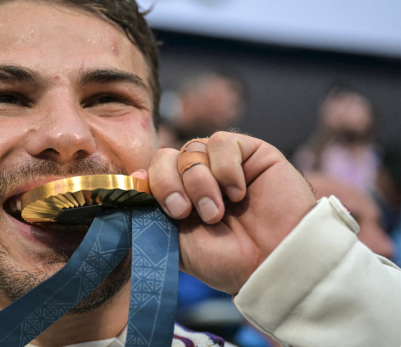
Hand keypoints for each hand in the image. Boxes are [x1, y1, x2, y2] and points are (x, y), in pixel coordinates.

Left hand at [134, 131, 315, 294]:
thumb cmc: (227, 259)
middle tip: (183, 211)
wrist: (274, 264)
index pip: (151, 172)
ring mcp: (222, 164)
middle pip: (164, 157)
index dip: (148, 182)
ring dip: (200, 183)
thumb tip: (134, 179)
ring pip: (191, 150)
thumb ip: (153, 215)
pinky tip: (238, 193)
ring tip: (217, 211)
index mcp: (179, 196)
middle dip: (168, 184)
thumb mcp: (178, 244)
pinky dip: (225, 169)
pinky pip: (222, 142)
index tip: (153, 200)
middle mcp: (197, 177)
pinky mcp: (249, 152)